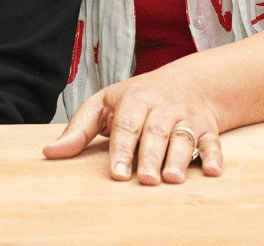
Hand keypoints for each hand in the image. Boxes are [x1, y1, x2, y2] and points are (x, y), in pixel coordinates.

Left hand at [42, 64, 222, 184]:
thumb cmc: (138, 98)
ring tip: (172, 179)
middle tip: (145, 180)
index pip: (126, 125)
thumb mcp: (105, 105)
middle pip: (155, 132)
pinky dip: (214, 157)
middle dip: (151, 156)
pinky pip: (212, 142)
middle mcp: (161, 108)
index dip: (121, 149)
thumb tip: (49, 153)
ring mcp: (185, 118)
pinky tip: (212, 172)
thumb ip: (78, 129)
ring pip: (184, 138)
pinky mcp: (207, 129)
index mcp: (134, 100)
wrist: (188, 82)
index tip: (117, 174)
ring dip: (180, 158)